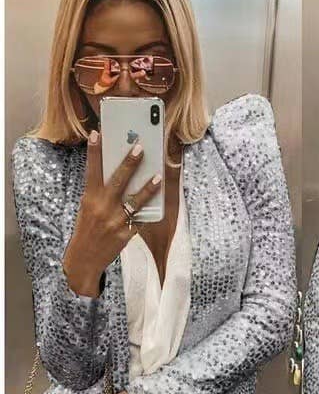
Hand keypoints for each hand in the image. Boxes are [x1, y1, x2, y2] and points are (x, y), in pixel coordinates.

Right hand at [63, 129, 162, 296]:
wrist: (84, 259)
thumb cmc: (88, 227)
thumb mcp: (88, 207)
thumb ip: (102, 191)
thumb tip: (122, 173)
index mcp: (89, 198)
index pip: (92, 171)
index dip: (94, 152)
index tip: (97, 134)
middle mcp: (102, 208)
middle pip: (118, 181)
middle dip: (129, 163)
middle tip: (140, 147)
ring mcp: (115, 221)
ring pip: (135, 201)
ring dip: (148, 188)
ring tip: (158, 177)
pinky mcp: (125, 234)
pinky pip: (140, 219)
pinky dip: (149, 210)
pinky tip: (159, 200)